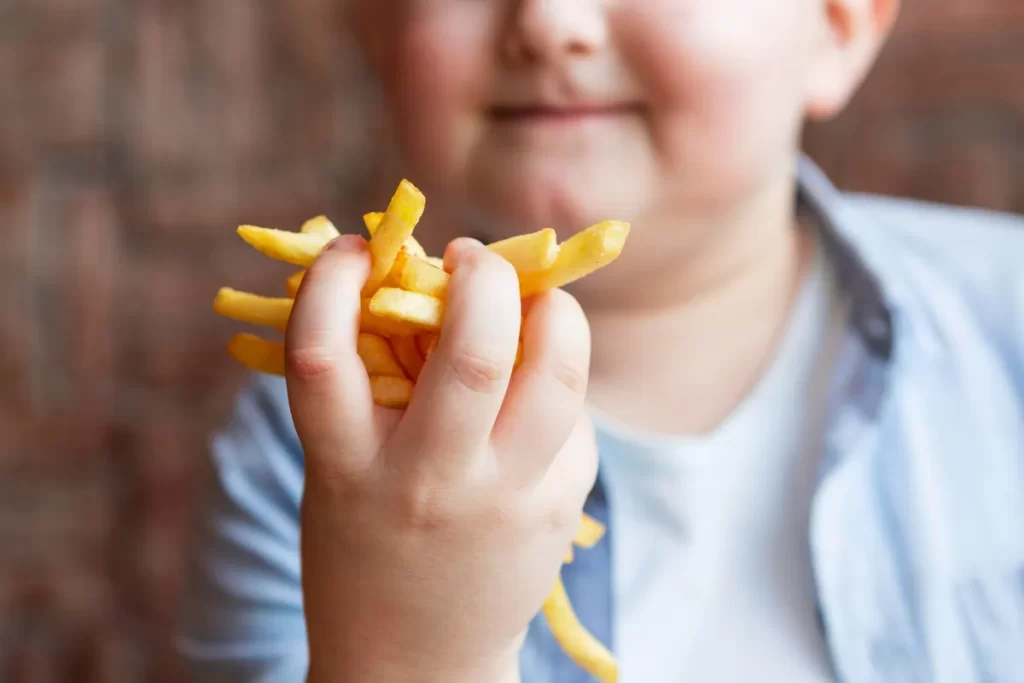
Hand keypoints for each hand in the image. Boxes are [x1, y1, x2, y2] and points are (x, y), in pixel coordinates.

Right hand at [287, 235, 596, 682]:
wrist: (414, 662)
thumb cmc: (366, 543)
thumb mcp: (340, 470)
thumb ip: (371, 386)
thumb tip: (422, 279)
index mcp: (345, 468)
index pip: (321, 354)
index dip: (330, 280)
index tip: (354, 247)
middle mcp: (428, 483)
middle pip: (473, 352)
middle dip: (482, 276)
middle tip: (470, 258)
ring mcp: (503, 500)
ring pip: (557, 376)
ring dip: (554, 311)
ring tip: (532, 299)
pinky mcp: (556, 509)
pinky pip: (574, 417)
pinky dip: (559, 378)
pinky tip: (536, 386)